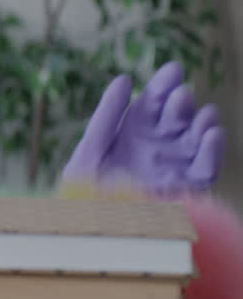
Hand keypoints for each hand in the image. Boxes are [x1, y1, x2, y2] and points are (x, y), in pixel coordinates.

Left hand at [62, 61, 224, 194]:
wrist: (91, 228)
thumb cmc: (85, 190)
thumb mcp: (91, 149)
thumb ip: (108, 115)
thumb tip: (125, 78)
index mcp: (134, 132)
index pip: (155, 102)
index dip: (164, 85)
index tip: (172, 70)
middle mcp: (158, 145)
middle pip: (177, 116)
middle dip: (181, 102)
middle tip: (180, 94)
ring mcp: (175, 165)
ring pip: (197, 137)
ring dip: (202, 121)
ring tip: (201, 112)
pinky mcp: (188, 188)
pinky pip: (207, 168)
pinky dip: (213, 150)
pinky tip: (210, 134)